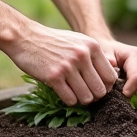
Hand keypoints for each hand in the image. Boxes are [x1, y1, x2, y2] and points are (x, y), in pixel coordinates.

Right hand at [2, 22, 116, 105]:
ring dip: (81, 100)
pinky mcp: (54, 76)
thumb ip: (94, 55)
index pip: (111, 76)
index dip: (106, 87)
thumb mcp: (77, 41)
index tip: (96, 88)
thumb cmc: (53, 41)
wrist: (25, 37)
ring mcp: (68, 66)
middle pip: (101, 90)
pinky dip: (68, 100)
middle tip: (85, 94)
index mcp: (92, 46)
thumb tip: (112, 72)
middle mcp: (82, 56)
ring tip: (74, 93)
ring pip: (87, 97)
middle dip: (94, 96)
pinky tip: (63, 92)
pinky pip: (70, 99)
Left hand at [98, 39, 136, 97]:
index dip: (129, 90)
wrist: (112, 50)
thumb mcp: (103, 53)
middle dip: (133, 93)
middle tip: (121, 92)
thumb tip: (112, 63)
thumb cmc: (106, 53)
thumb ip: (107, 58)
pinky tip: (135, 91)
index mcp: (136, 54)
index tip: (120, 95)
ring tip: (128, 90)